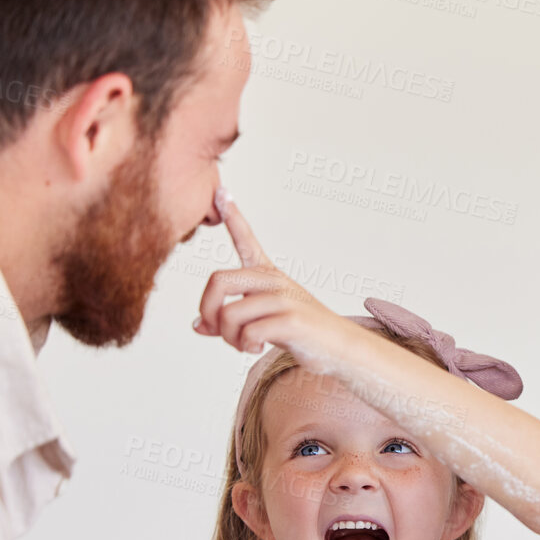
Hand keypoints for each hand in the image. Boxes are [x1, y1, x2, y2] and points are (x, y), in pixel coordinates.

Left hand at [192, 193, 351, 365]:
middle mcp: (274, 281)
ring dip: (228, 338)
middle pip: (217, 281)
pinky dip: (245, 346)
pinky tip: (257, 348)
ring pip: (228, 314)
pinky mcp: (291, 320)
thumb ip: (229, 320)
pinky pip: (247, 333)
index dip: (232, 216)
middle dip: (208, 311)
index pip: (247, 241)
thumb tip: (197, 326)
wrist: (341, 348)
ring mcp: (284, 298)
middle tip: (217, 330)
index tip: (221, 191)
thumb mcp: (262, 320)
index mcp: (268, 276)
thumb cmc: (302, 333)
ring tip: (244, 345)